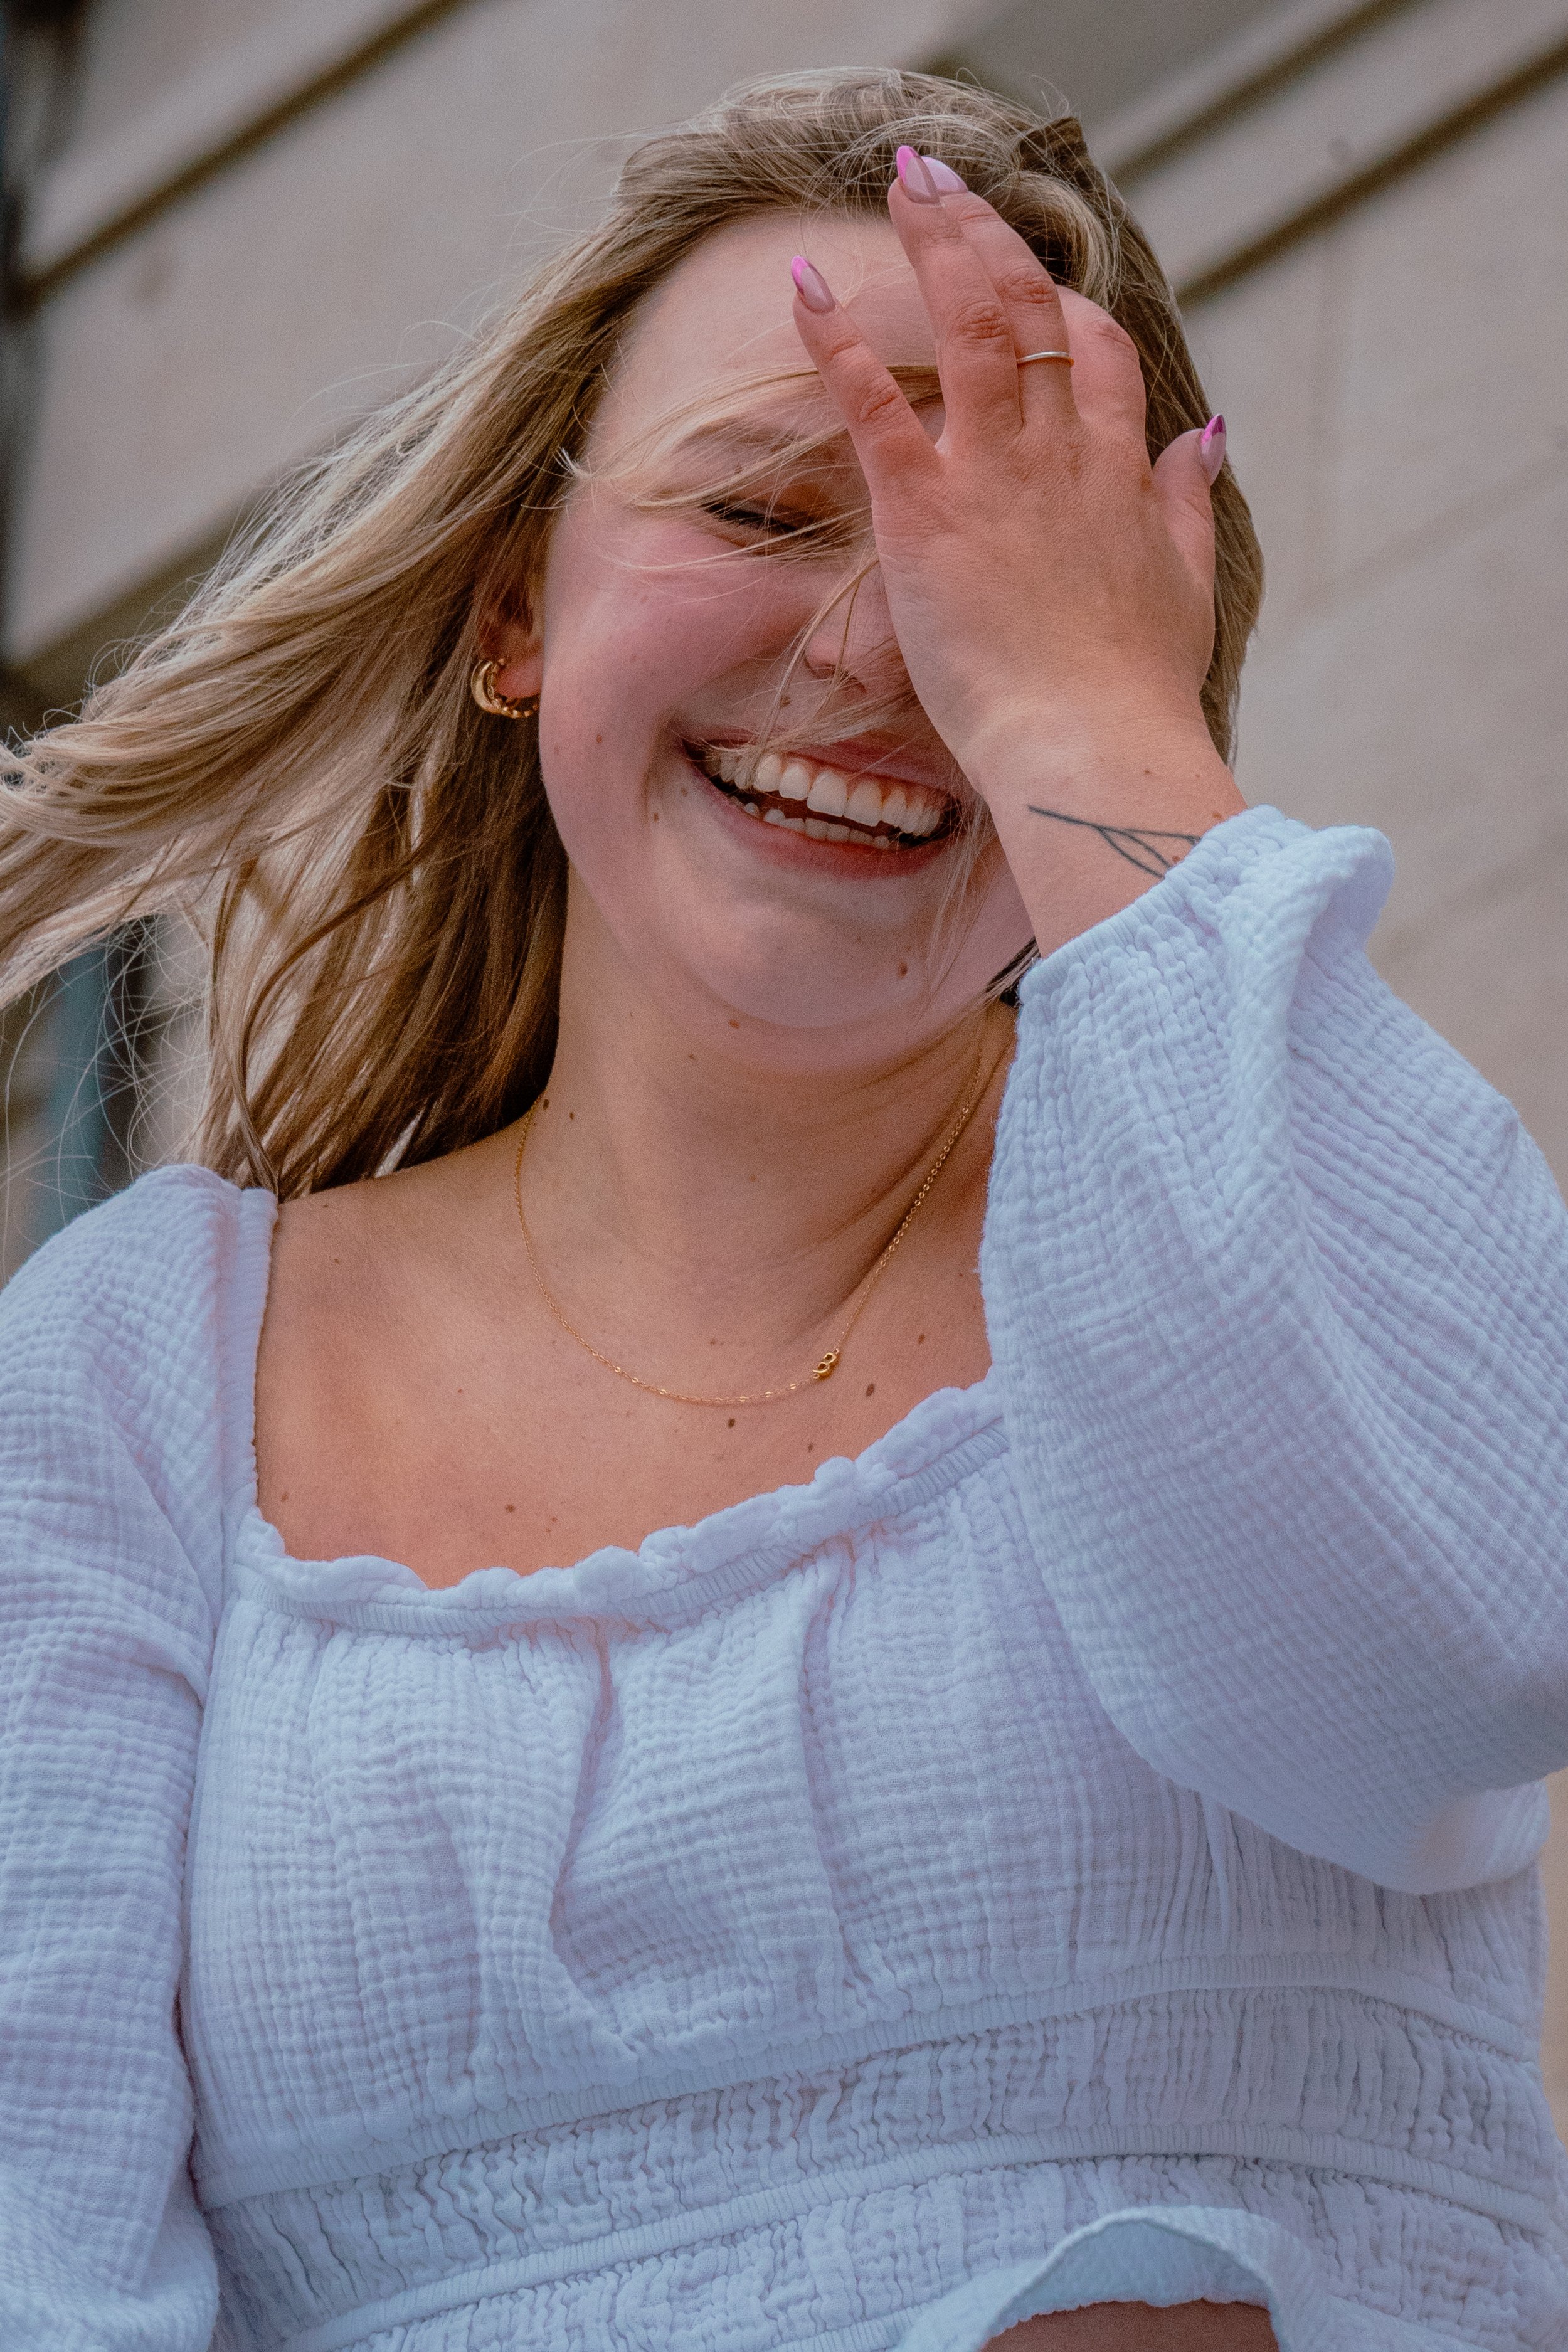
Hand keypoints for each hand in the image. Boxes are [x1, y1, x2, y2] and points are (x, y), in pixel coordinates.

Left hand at [789, 154, 1226, 810]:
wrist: (1091, 748)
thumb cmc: (1134, 694)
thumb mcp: (1187, 589)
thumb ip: (1188, 503)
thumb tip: (1209, 432)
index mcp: (1117, 472)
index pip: (1096, 352)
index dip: (1062, 302)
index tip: (1030, 273)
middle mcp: (1059, 452)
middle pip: (1030, 307)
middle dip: (986, 231)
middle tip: (941, 178)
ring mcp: (993, 474)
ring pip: (968, 322)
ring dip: (933, 241)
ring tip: (902, 181)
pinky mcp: (926, 513)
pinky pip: (874, 403)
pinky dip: (836, 339)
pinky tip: (803, 286)